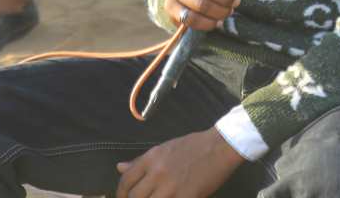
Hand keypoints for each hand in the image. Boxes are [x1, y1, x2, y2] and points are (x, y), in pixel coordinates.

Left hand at [116, 128, 245, 197]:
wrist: (220, 147)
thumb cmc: (193, 146)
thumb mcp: (164, 149)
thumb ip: (141, 161)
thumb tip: (120, 167)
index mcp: (152, 158)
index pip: (126, 180)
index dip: (120, 193)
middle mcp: (159, 172)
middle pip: (135, 196)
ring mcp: (173, 186)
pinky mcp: (187, 197)